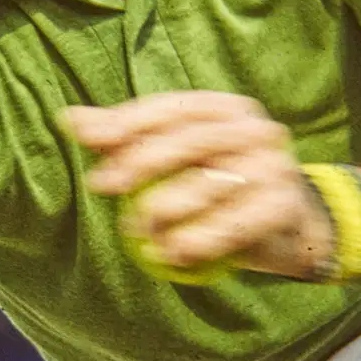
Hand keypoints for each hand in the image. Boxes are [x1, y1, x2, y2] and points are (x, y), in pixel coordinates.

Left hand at [61, 92, 332, 280]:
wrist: (291, 227)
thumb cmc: (222, 187)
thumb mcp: (177, 159)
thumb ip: (127, 140)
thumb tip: (69, 118)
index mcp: (228, 109)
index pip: (174, 107)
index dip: (131, 120)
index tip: (91, 141)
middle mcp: (256, 129)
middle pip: (191, 139)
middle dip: (141, 160)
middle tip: (103, 185)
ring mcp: (275, 165)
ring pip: (211, 182)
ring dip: (166, 207)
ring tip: (136, 230)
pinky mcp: (284, 203)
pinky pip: (236, 222)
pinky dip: (201, 238)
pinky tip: (172, 253)